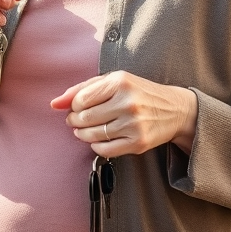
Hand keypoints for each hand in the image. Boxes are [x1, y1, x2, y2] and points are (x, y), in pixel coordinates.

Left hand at [51, 71, 197, 157]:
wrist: (176, 110)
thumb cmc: (139, 92)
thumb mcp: (113, 81)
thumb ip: (82, 88)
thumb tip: (54, 103)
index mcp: (120, 82)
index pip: (80, 99)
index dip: (73, 106)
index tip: (76, 107)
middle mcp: (128, 103)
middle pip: (84, 118)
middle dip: (74, 121)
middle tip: (77, 120)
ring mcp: (134, 124)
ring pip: (93, 135)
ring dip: (82, 134)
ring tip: (85, 129)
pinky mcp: (138, 143)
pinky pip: (105, 150)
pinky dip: (96, 146)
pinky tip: (99, 139)